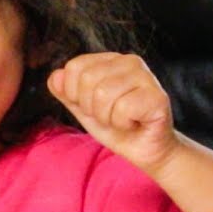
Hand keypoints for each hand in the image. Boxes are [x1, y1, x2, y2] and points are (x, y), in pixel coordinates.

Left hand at [47, 53, 181, 175]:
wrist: (145, 151)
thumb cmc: (116, 127)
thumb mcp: (84, 109)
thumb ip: (66, 93)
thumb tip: (55, 76)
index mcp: (109, 60)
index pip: (74, 68)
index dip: (76, 95)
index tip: (94, 107)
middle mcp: (129, 61)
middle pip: (87, 80)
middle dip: (92, 108)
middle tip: (110, 116)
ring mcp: (145, 76)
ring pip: (103, 94)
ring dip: (108, 118)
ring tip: (123, 121)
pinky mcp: (157, 96)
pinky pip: (123, 109)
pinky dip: (123, 124)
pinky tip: (135, 123)